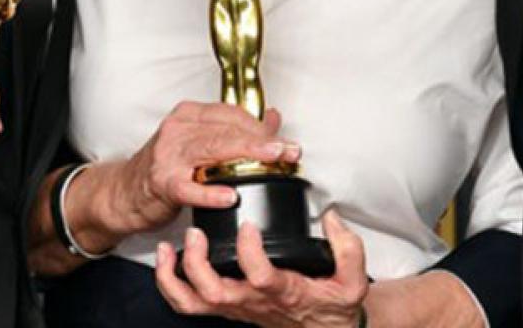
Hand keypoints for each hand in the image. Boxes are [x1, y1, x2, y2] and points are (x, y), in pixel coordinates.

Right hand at [110, 103, 299, 233]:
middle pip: (226, 131)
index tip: (285, 141)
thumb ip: (235, 130)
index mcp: (190, 115)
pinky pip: (189, 187)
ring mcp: (168, 155)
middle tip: (287, 150)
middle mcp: (178, 129)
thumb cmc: (165, 167)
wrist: (124, 193)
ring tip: (270, 162)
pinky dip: (210, 192)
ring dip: (245, 157)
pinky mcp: (162, 182)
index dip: (262, 128)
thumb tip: (272, 118)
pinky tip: (230, 196)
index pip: (232, 114)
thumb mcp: (199, 141)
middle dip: (262, 140)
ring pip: (212, 151)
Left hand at [155, 210, 368, 327]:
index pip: (260, 276)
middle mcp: (254, 302)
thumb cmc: (334, 306)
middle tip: (196, 233)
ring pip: (195, 303)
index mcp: (283, 292)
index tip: (250, 223)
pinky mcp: (229, 305)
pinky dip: (171, 285)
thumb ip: (348, 249)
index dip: (249, 251)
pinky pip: (190, 304)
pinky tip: (169, 259)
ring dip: (176, 277)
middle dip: (197, 264)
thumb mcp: (353, 281)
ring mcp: (237, 306)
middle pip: (214, 293)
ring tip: (170, 247)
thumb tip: (331, 218)